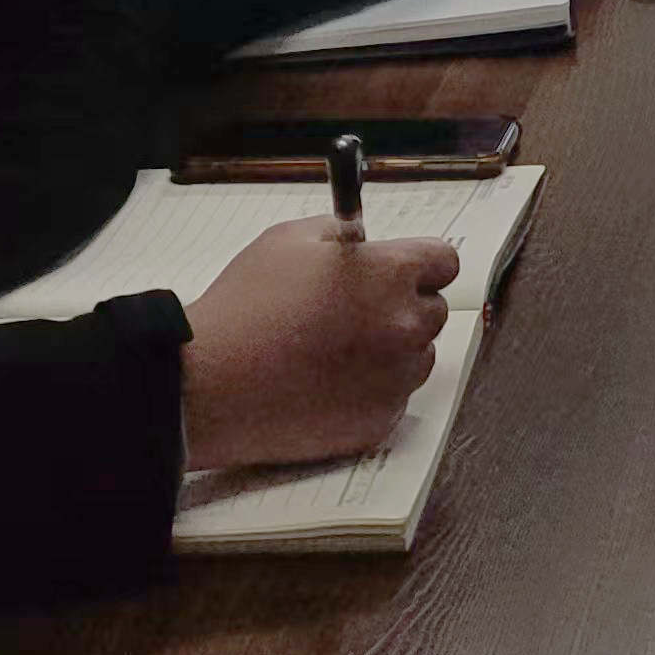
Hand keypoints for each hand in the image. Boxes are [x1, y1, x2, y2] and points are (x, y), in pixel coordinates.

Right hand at [178, 219, 460, 468]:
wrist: (210, 385)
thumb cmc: (245, 307)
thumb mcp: (288, 240)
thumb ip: (340, 231)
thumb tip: (364, 240)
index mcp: (390, 274)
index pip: (444, 261)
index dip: (420, 263)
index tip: (401, 271)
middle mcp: (404, 326)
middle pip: (433, 310)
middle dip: (402, 306)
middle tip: (355, 312)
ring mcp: (394, 380)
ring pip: (415, 357)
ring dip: (391, 350)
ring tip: (335, 351)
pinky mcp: (377, 423)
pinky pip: (391, 398)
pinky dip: (370, 392)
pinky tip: (326, 384)